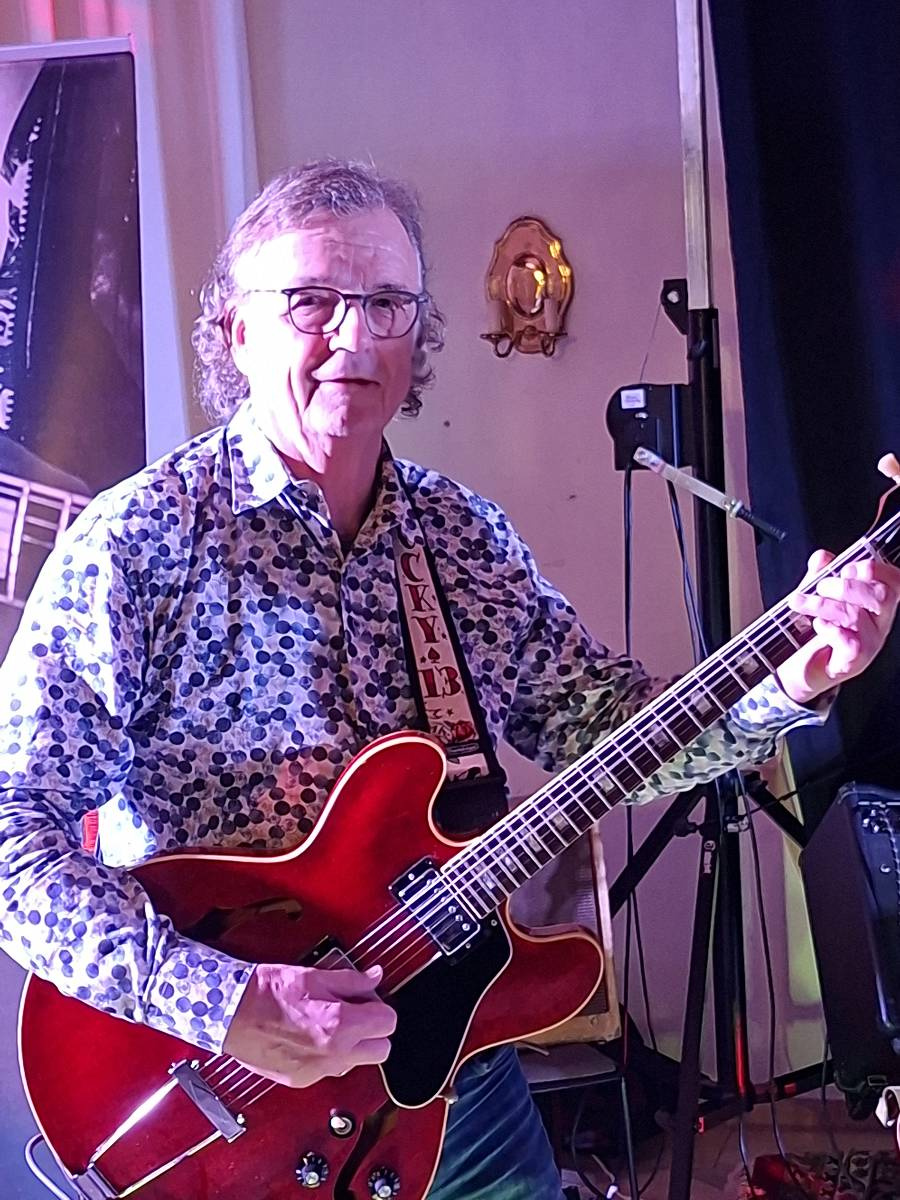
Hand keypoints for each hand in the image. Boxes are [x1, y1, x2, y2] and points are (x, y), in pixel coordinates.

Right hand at [222, 962, 396, 1087]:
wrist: (231, 1012)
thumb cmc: (268, 991)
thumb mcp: (315, 976)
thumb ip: (351, 981)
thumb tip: (374, 978)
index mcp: (341, 1024)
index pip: (389, 1022)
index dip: (380, 1007)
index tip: (368, 1000)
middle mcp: (334, 1054)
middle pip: (382, 1050)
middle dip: (374, 1031)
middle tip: (357, 1013)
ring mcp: (318, 1070)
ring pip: (357, 1063)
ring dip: (353, 1045)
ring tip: (331, 1023)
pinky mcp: (302, 1079)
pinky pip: (330, 1070)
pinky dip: (329, 1056)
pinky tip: (312, 1036)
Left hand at [776, 550, 899, 704]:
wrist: (800, 668)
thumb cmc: (816, 629)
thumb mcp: (816, 596)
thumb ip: (819, 574)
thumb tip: (822, 557)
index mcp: (877, 603)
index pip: (895, 581)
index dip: (875, 570)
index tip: (846, 568)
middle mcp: (880, 623)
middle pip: (882, 596)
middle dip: (847, 586)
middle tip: (820, 586)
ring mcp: (870, 644)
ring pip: (856, 615)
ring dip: (823, 604)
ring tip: (800, 602)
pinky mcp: (854, 663)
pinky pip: (850, 642)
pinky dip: (829, 629)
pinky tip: (818, 626)